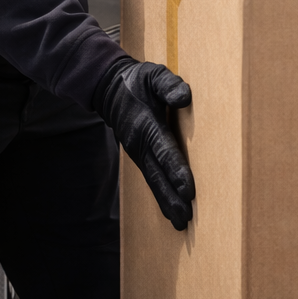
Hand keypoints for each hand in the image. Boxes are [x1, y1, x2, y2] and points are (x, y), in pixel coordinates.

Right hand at [96, 60, 195, 229]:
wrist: (109, 89)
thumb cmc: (137, 81)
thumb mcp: (153, 75)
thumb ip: (168, 85)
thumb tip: (184, 97)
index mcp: (146, 125)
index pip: (164, 151)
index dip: (176, 171)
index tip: (189, 190)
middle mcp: (140, 144)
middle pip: (158, 175)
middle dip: (171, 197)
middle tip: (185, 218)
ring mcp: (137, 152)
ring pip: (153, 181)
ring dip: (166, 202)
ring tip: (180, 222)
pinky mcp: (139, 156)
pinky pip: (151, 178)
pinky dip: (160, 195)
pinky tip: (170, 210)